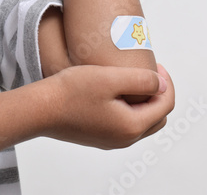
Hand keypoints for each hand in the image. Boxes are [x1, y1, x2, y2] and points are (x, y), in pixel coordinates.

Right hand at [39, 64, 174, 149]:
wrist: (39, 109)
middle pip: (157, 117)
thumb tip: (163, 85)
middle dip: (160, 94)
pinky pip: (126, 123)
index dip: (167, 83)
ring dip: (145, 101)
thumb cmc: (71, 92)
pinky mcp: (99, 136)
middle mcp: (124, 139)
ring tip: (134, 80)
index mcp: (132, 126)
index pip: (166, 105)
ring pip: (142, 121)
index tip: (158, 65)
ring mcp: (111, 140)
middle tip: (150, 72)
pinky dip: (131, 107)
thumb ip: (143, 80)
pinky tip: (118, 91)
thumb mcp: (112, 78)